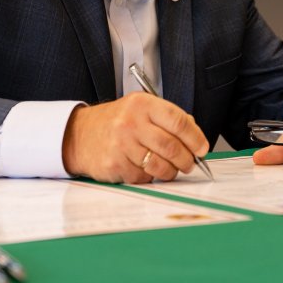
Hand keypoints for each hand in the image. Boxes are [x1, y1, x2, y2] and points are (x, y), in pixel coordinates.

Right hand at [61, 93, 209, 182]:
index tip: (202, 148)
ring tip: (171, 170)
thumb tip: (195, 138)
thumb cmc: (115, 122)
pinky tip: (145, 169)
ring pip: (160, 166)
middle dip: (187, 160)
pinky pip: (143, 177)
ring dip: (172, 172)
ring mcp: (122, 144)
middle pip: (171, 146)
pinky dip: (150, 178)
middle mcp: (131, 122)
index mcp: (142, 104)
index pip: (178, 121)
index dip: (195, 138)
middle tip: (189, 163)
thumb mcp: (139, 109)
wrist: (80, 135)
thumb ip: (167, 118)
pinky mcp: (115, 164)